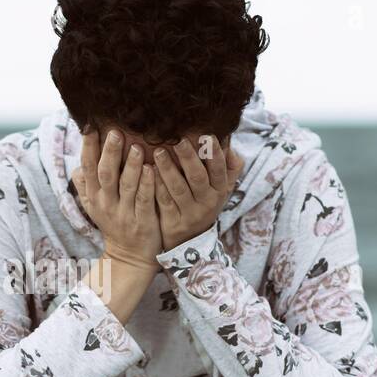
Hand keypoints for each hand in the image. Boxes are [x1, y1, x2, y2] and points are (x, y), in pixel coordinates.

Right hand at [72, 128, 161, 269]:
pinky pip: (143, 200)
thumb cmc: (114, 224)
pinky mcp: (142, 221)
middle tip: (115, 131)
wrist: (129, 257)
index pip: (88, 167)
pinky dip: (146, 184)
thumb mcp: (95, 207)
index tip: (90, 126)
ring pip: (125, 186)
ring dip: (130, 165)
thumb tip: (75, 167)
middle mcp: (106, 203)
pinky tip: (151, 169)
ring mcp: (124, 213)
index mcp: (94, 196)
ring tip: (137, 146)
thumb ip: (85, 187)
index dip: (88, 147)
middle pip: (105, 174)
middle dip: (109, 152)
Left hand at [152, 136, 243, 250]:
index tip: (206, 135)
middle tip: (178, 140)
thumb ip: (229, 165)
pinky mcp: (172, 222)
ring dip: (168, 169)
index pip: (219, 169)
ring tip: (159, 152)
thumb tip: (228, 139)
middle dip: (189, 158)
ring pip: (178, 189)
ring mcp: (189, 213)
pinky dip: (157, 186)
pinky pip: (164, 201)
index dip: (214, 153)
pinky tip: (148, 171)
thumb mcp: (221, 187)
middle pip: (198, 178)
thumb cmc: (204, 202)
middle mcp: (207, 202)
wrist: (190, 240)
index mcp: (220, 190)